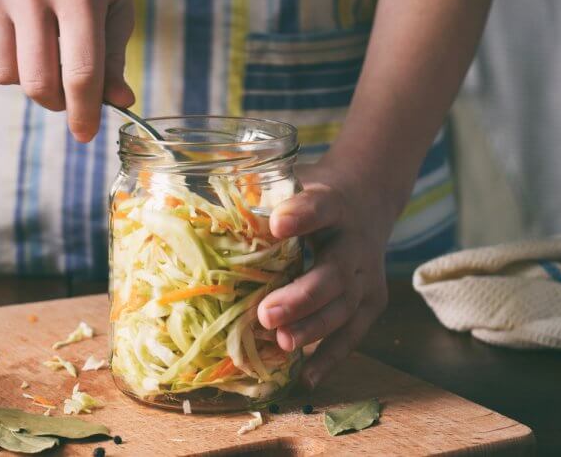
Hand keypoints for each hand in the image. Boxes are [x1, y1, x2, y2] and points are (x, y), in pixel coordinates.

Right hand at [0, 0, 134, 141]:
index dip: (83, 113)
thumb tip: (118, 102)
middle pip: (37, 82)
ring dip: (26, 78)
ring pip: (2, 74)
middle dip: (57, 102)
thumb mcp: (113, 2)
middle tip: (67, 93)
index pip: (80, 72)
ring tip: (41, 53)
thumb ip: (113, 55)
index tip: (84, 135)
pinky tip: (14, 35)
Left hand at [257, 162, 392, 388]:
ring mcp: (367, 274)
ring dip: (312, 329)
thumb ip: (256, 197)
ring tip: (281, 344)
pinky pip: (353, 333)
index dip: (301, 216)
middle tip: (267, 314)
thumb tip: (188, 212)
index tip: (276, 224)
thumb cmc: (313, 197)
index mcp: (333, 204)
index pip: (320, 208)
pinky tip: (307, 377)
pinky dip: (330, 356)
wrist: (367, 201)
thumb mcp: (291, 183)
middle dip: (302, 297)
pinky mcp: (372, 300)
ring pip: (344, 307)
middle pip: (334, 273)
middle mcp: (355, 242)